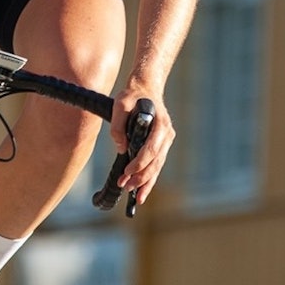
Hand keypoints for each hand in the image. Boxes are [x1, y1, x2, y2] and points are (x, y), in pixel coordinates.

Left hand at [110, 87, 174, 204]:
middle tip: (128, 188)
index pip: (151, 149)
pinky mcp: (162, 144)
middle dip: (142, 177)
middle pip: (156, 161)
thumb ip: (118, 126)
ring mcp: (166, 140)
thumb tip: (121, 148)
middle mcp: (166, 134)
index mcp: (160, 124)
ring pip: (158, 166)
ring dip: (146, 181)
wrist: (146, 87)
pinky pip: (156, 163)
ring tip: (137, 197)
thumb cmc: (132, 95)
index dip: (140, 162)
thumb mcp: (120, 104)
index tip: (127, 172)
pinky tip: (142, 189)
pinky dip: (149, 176)